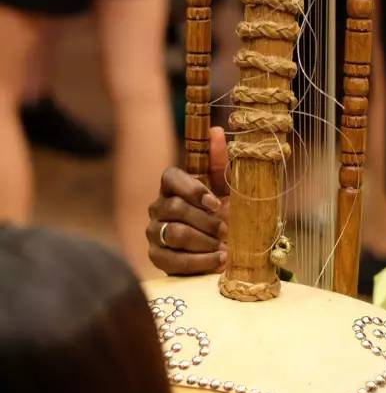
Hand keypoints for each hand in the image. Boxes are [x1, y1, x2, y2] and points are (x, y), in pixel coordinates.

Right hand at [147, 127, 228, 275]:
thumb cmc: (221, 219)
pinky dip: (201, 262)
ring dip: (205, 242)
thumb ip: (219, 163)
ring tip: (223, 248)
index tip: (215, 203)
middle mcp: (157, 207)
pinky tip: (219, 261)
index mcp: (172, 188)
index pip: (170, 177)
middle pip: (175, 208)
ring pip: (175, 233)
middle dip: (206, 222)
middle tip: (225, 231)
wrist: (221, 254)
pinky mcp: (157, 258)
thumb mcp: (226, 192)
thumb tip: (216, 131)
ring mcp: (153, 233)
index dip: (193, 189)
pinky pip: (175, 260)